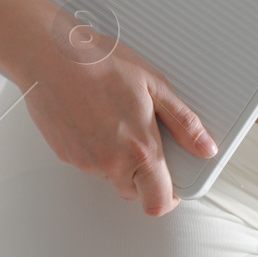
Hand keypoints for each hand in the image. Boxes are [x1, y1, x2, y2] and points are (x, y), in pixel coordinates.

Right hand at [20, 17, 216, 216]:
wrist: (52, 55)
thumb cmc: (101, 63)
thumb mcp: (155, 85)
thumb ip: (183, 122)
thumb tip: (205, 146)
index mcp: (140, 149)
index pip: (159, 202)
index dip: (170, 197)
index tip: (172, 183)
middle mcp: (111, 162)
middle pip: (134, 192)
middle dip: (143, 176)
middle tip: (143, 139)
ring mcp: (85, 161)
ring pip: (110, 176)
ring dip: (118, 160)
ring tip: (115, 119)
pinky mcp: (65, 155)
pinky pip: (88, 163)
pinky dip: (95, 149)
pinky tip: (94, 117)